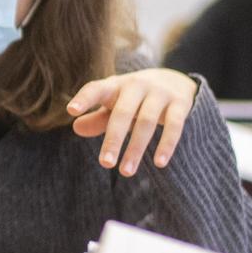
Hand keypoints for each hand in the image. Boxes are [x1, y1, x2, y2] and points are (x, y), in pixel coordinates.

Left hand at [67, 68, 199, 176]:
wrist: (175, 80)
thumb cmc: (135, 98)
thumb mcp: (115, 104)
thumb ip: (97, 118)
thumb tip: (76, 128)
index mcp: (115, 85)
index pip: (96, 89)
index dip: (84, 99)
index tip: (71, 110)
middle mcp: (136, 85)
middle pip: (122, 114)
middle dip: (113, 139)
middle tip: (105, 164)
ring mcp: (160, 93)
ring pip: (147, 122)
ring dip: (136, 148)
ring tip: (126, 172)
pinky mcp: (180, 103)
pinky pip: (174, 126)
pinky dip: (166, 144)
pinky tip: (159, 163)